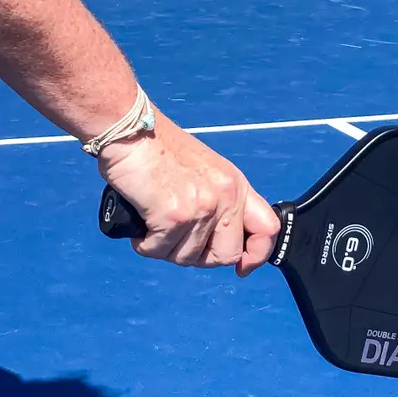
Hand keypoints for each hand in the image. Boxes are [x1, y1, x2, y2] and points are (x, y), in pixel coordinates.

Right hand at [98, 112, 279, 276]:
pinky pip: (159, 251)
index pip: (267, 229)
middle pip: (226, 255)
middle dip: (199, 257)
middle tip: (177, 240)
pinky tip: (141, 224)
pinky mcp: (174, 217)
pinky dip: (145, 244)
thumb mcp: (204, 170)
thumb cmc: (157, 147)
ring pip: (188, 258)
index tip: (242, 266)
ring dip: (165, 248)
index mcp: (236, 184)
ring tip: (153, 223)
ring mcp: (202, 208)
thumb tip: (215, 238)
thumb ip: (218, 200)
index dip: (256, 254)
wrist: (130, 130)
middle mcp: (226, 197)